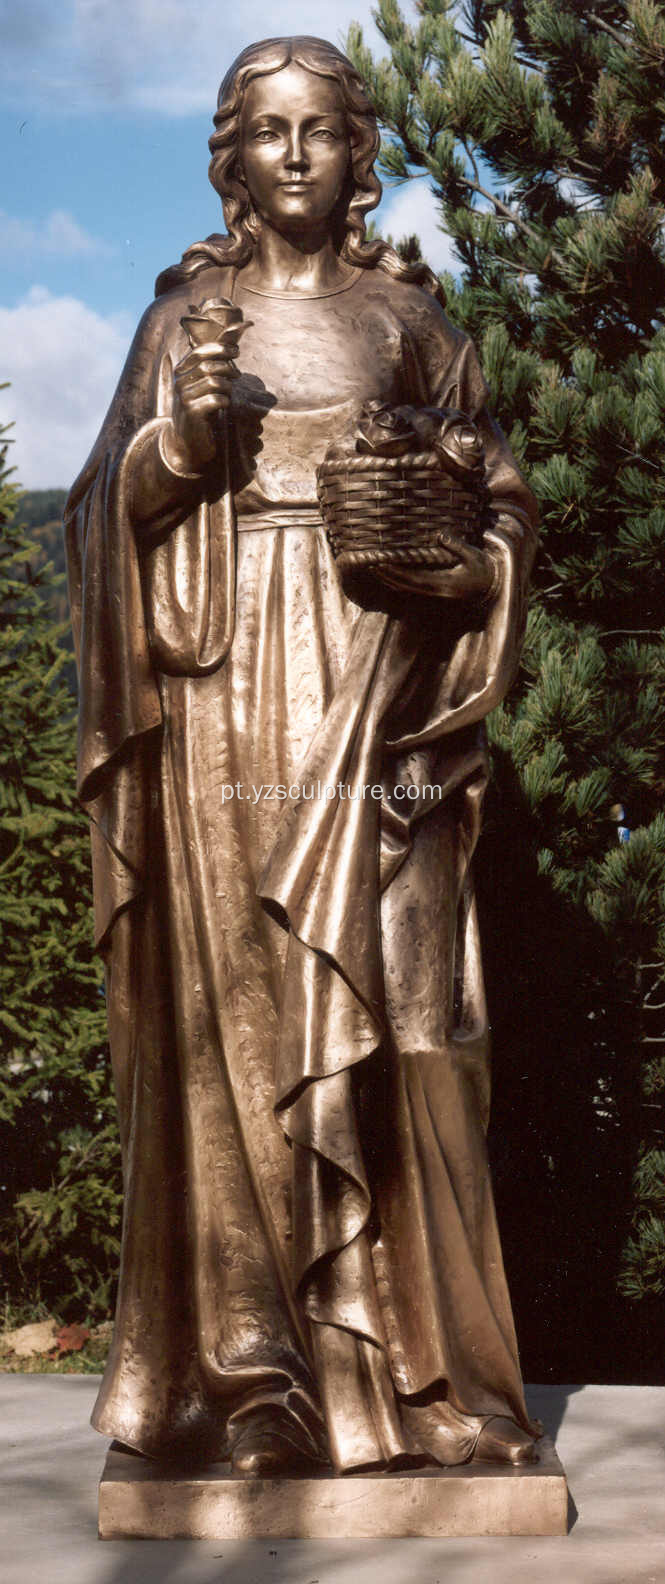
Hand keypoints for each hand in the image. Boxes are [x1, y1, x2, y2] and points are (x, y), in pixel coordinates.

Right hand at [166, 339, 239, 472]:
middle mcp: (179, 382)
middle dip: (227, 368)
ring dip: (227, 386)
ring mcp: (183, 397)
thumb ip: (209, 370)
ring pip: (214, 382)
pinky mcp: (191, 412)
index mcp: (180, 372)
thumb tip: (229, 351)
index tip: (236, 351)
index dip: (220, 349)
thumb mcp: (200, 388)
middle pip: (208, 366)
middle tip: (237, 375)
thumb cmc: (199, 413)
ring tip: (229, 393)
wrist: (186, 443)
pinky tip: (224, 405)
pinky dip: (225, 401)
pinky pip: (216, 399)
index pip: (199, 352)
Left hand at [377, 535, 498, 602]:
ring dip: (389, 580)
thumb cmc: (484, 570)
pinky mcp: (435, 591)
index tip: (380, 563)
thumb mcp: (474, 556)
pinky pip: (412, 588)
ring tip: (374, 568)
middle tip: (369, 564)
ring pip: (406, 589)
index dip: (394, 572)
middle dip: (386, 576)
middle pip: (404, 586)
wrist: (492, 588)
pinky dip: (399, 581)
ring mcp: (434, 593)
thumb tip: (439, 534)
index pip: (412, 578)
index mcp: (442, 584)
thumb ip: (456, 546)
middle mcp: (435, 591)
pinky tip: (389, 574)